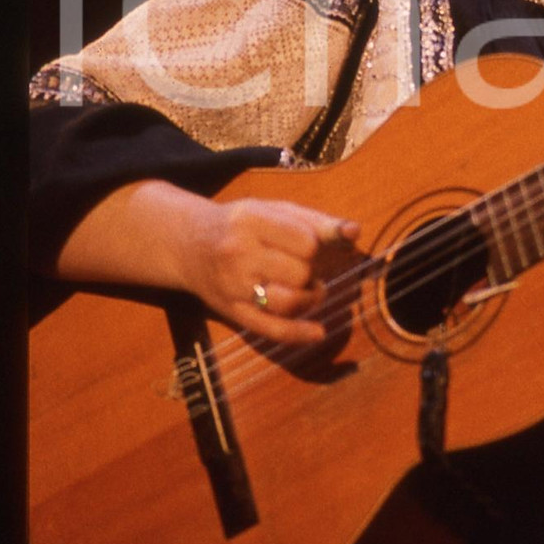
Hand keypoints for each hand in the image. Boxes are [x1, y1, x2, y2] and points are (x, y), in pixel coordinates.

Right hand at [184, 197, 360, 344]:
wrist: (188, 242)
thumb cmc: (242, 224)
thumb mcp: (274, 210)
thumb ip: (316, 221)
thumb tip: (355, 231)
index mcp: (251, 220)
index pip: (306, 242)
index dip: (316, 245)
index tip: (307, 244)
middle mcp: (238, 253)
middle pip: (300, 274)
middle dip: (311, 272)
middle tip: (303, 266)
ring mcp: (233, 286)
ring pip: (289, 303)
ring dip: (309, 299)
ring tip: (308, 289)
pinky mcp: (231, 311)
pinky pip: (271, 330)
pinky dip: (299, 334)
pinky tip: (318, 332)